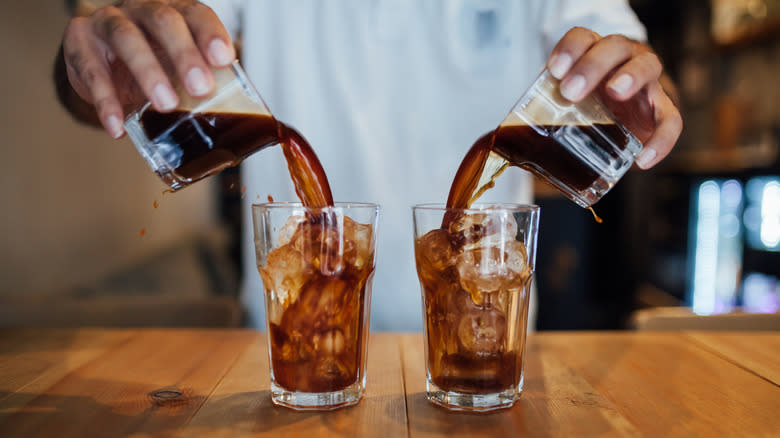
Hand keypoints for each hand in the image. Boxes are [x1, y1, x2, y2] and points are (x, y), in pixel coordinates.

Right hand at [61, 0, 235, 137]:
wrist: (99, 64)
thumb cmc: (150, 63)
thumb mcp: (176, 68)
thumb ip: (201, 80)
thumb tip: (234, 115)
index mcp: (173, 12)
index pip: (195, 13)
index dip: (210, 34)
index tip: (224, 58)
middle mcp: (140, 10)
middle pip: (163, 21)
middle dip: (184, 54)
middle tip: (200, 87)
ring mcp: (108, 22)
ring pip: (127, 37)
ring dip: (148, 72)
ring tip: (165, 105)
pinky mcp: (79, 41)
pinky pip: (92, 70)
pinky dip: (106, 101)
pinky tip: (117, 126)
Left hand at [546, 27, 681, 168]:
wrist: (620, 113)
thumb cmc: (584, 105)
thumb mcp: (562, 103)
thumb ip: (541, 115)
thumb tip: (504, 148)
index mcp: (593, 53)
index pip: (583, 38)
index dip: (570, 49)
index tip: (554, 70)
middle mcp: (623, 60)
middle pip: (615, 47)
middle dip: (593, 65)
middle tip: (572, 90)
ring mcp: (645, 82)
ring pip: (647, 66)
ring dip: (630, 76)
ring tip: (615, 91)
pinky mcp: (661, 110)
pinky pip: (670, 120)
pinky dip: (662, 139)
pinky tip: (644, 159)